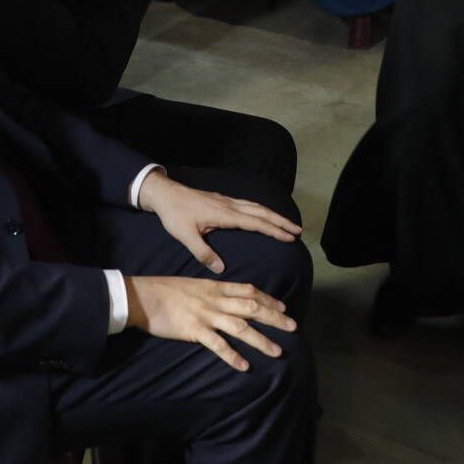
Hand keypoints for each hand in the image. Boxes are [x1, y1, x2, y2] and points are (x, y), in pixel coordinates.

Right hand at [123, 274, 294, 372]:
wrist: (141, 296)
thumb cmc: (164, 290)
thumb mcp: (193, 284)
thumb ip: (211, 291)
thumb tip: (225, 297)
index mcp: (215, 287)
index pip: (249, 290)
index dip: (268, 299)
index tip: (283, 307)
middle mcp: (215, 300)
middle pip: (252, 307)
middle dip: (274, 318)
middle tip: (293, 327)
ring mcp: (206, 315)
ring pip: (241, 327)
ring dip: (261, 340)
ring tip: (277, 351)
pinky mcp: (194, 330)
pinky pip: (218, 345)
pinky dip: (233, 356)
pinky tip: (245, 366)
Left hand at [136, 169, 302, 274]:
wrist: (165, 194)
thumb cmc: (174, 215)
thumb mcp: (186, 236)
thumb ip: (203, 252)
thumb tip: (221, 269)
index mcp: (225, 214)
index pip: (256, 222)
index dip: (274, 230)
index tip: (291, 237)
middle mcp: (230, 205)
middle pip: (262, 212)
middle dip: (281, 221)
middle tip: (299, 231)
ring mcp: (227, 201)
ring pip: (256, 206)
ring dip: (273, 215)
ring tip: (287, 224)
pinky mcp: (222, 200)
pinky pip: (248, 204)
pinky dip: (261, 210)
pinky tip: (263, 215)